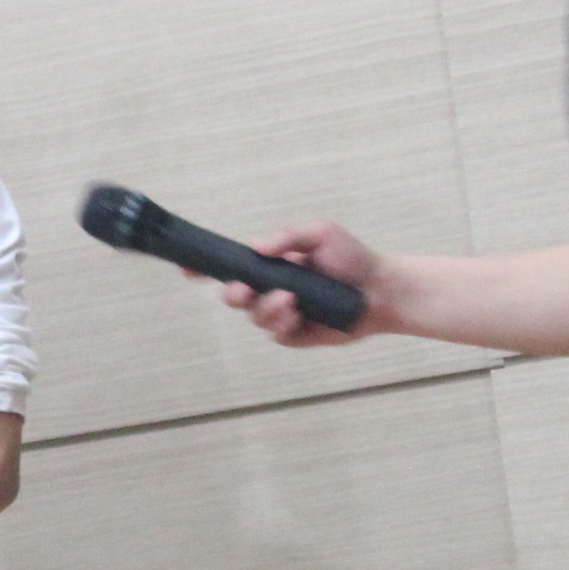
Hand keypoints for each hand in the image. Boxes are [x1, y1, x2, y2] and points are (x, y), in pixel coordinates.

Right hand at [217, 221, 387, 345]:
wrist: (380, 291)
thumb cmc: (352, 259)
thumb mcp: (320, 234)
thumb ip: (287, 237)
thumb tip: (255, 246)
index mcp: (271, 266)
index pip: (231, 267)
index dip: (206, 269)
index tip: (188, 269)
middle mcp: (271, 290)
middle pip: (233, 296)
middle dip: (232, 293)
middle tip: (244, 289)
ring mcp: (281, 314)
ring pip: (254, 317)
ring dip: (267, 308)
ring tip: (291, 300)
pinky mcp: (294, 335)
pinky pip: (275, 334)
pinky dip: (281, 324)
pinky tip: (298, 314)